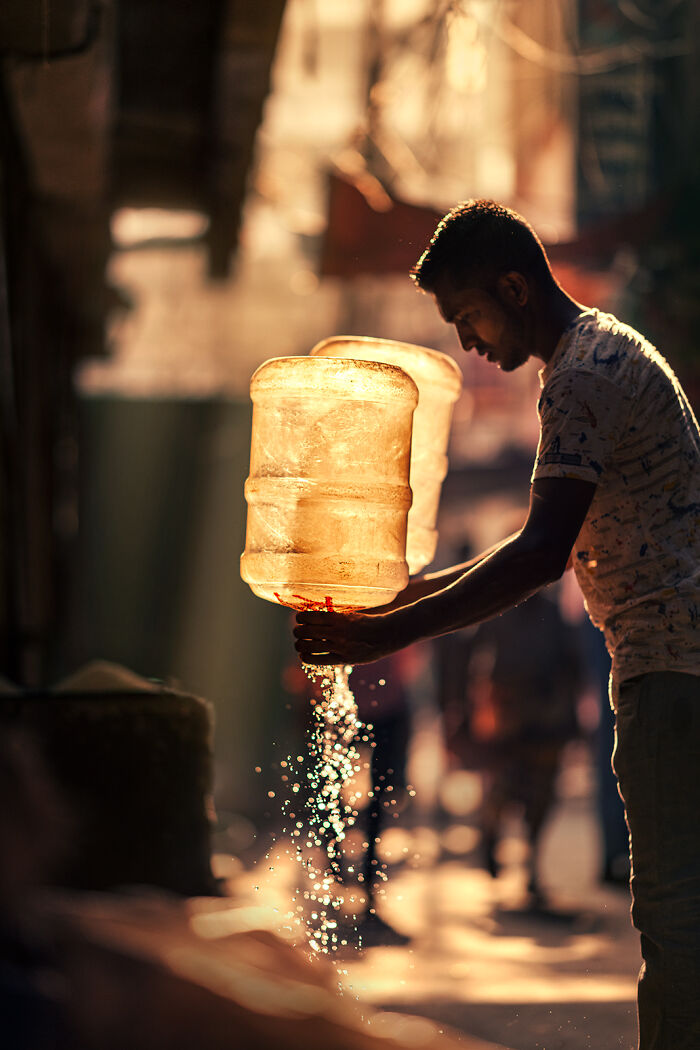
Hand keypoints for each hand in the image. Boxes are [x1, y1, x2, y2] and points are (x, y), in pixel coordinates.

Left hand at [293, 609, 407, 666]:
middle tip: (297, 631)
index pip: (312, 616)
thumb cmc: (368, 623)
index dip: (301, 617)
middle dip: (298, 631)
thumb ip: (334, 617)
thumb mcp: (351, 615)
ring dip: (299, 645)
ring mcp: (340, 646)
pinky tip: (304, 656)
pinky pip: (318, 660)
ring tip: (299, 644)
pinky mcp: (343, 659)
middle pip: (306, 631)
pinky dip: (307, 658)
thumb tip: (314, 616)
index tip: (299, 618)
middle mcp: (338, 632)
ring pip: (308, 646)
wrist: (387, 635)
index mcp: (340, 618)